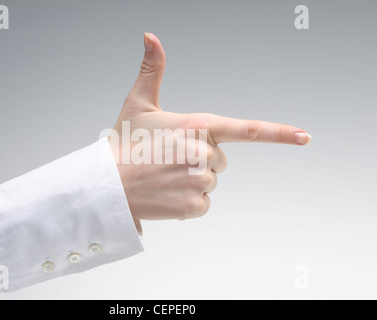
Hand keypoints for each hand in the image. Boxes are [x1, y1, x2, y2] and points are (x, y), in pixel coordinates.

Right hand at [110, 33, 310, 220]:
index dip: (279, 133)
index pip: (246, 129)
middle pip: (220, 160)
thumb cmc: (123, 144)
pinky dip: (187, 202)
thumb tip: (150, 35)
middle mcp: (203, 152)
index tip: (304, 137)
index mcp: (196, 125)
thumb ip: (152, 70)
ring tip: (164, 177)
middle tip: (169, 160)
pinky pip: (203, 204)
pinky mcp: (194, 206)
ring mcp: (200, 181)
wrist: (107, 185)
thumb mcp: (138, 104)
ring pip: (211, 182)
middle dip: (200, 160)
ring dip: (192, 181)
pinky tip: (166, 194)